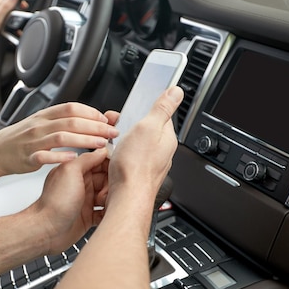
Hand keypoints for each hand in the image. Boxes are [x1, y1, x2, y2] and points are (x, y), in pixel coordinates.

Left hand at [0, 0, 24, 63]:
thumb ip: (5, 7)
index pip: (5, 0)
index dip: (15, 1)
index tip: (23, 5)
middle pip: (8, 10)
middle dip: (16, 14)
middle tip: (21, 18)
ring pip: (8, 21)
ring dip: (13, 25)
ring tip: (16, 29)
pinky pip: (6, 31)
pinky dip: (11, 33)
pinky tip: (11, 36)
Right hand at [0, 102, 118, 176]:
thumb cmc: (20, 139)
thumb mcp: (40, 124)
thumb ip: (62, 121)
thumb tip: (88, 120)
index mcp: (44, 116)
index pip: (72, 108)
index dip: (91, 112)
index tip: (106, 120)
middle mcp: (40, 126)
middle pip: (71, 122)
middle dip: (95, 127)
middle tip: (112, 133)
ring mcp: (33, 141)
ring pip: (61, 137)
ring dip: (84, 140)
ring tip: (101, 145)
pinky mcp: (28, 158)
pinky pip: (44, 156)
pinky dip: (59, 157)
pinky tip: (73, 158)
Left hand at [27, 149, 108, 253]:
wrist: (46, 229)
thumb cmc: (54, 202)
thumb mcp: (70, 171)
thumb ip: (87, 158)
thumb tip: (101, 149)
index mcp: (77, 171)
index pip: (100, 161)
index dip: (111, 165)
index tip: (119, 170)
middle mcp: (82, 184)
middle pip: (107, 179)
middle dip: (112, 184)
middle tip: (108, 191)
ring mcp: (85, 201)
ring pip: (108, 196)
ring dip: (111, 199)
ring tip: (106, 203)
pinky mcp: (88, 217)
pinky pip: (105, 212)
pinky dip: (109, 213)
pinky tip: (108, 213)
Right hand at [107, 86, 182, 203]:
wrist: (126, 197)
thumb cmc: (136, 167)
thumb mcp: (148, 127)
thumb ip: (162, 108)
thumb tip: (176, 91)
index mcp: (167, 138)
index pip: (160, 115)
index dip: (145, 109)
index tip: (134, 109)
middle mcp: (161, 153)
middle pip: (145, 130)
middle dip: (130, 126)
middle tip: (119, 127)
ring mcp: (148, 165)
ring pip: (134, 145)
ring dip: (122, 141)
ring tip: (114, 143)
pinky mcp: (135, 174)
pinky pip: (126, 159)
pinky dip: (118, 155)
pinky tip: (112, 158)